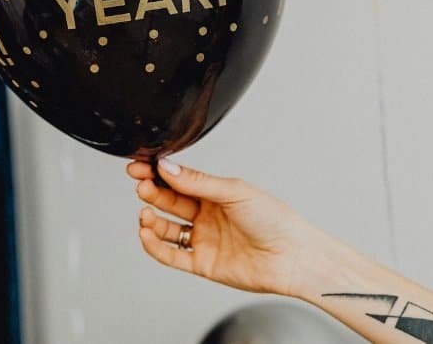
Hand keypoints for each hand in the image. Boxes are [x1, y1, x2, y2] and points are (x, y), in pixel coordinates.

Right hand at [127, 159, 335, 297]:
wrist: (294, 257)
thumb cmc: (275, 220)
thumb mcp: (234, 192)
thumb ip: (198, 182)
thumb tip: (167, 168)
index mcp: (214, 194)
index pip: (178, 181)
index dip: (157, 174)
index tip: (139, 167)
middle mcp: (206, 216)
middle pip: (169, 202)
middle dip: (152, 193)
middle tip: (142, 186)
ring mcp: (204, 240)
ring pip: (166, 229)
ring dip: (151, 220)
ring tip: (146, 214)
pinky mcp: (203, 264)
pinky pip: (172, 255)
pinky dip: (155, 246)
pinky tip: (147, 235)